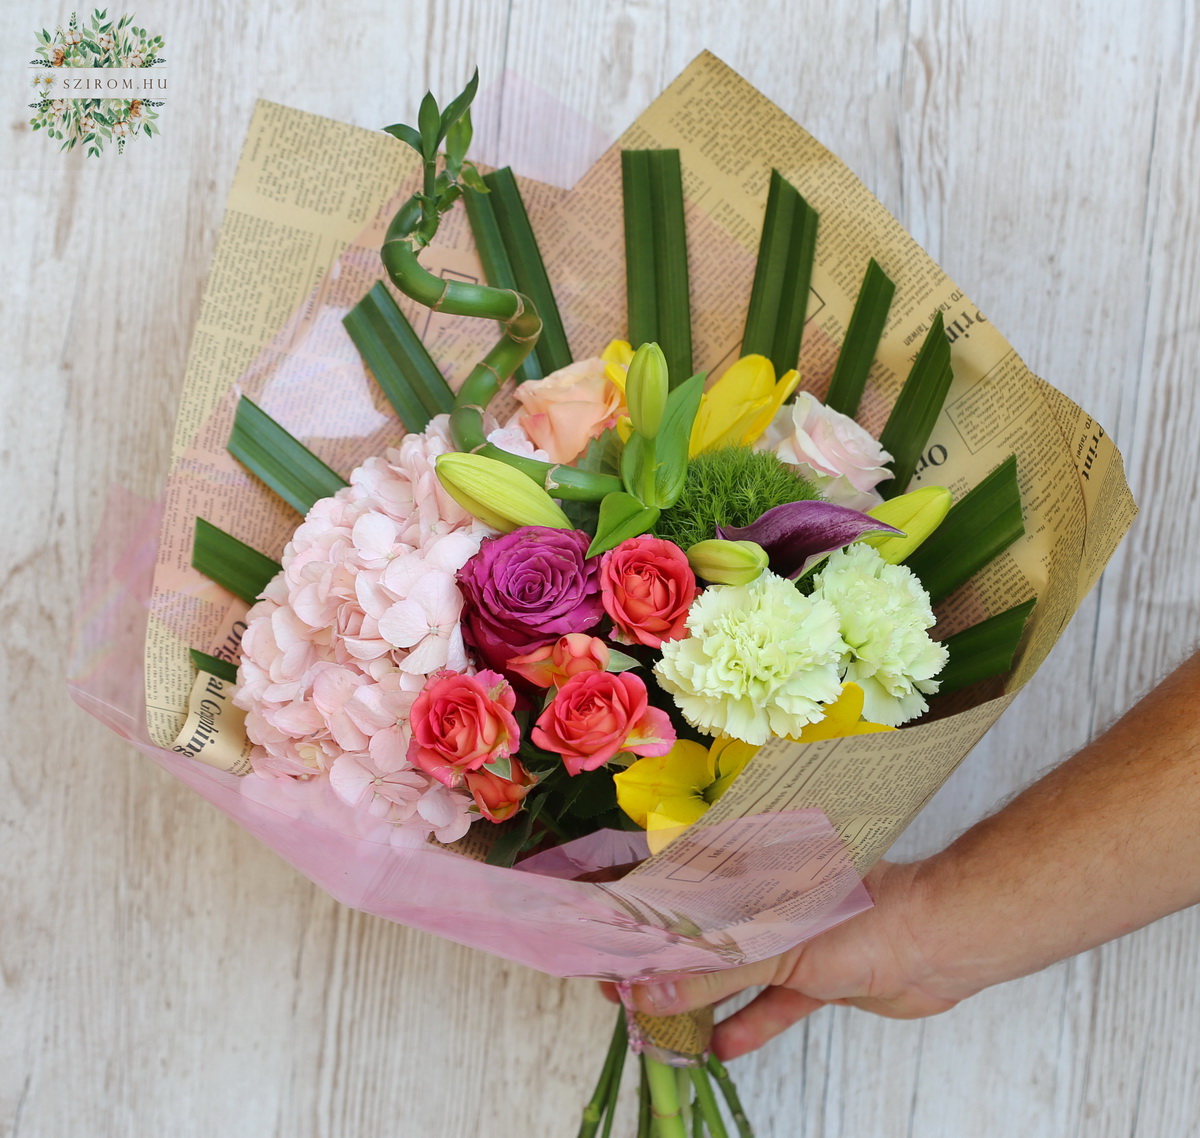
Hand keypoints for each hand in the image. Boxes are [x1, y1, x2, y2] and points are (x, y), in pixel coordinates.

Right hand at [611, 859, 977, 1059]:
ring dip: (698, 999)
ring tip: (655, 1023)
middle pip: (702, 932)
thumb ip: (709, 970)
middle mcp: (768, 900)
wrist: (940, 943)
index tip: (599, 934)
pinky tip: (720, 1048)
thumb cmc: (860, 917)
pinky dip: (749, 1024)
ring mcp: (792, 938)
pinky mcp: (817, 976)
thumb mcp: (774, 945)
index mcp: (752, 870)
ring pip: (733, 971)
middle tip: (618, 991)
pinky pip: (774, 1002)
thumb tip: (646, 992)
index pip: (682, 882)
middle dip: (661, 964)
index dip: (639, 908)